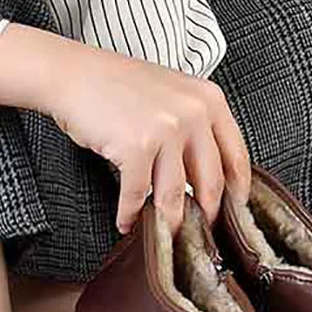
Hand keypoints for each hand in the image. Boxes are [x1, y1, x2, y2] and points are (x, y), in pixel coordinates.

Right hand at [0, 24, 250, 238]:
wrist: (74, 74)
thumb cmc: (118, 88)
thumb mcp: (172, 96)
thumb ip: (195, 128)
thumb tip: (207, 181)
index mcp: (209, 101)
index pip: (237, 158)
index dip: (236, 195)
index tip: (232, 216)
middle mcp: (193, 114)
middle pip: (211, 184)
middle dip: (204, 218)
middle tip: (196, 237)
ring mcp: (165, 130)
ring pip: (175, 196)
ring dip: (166, 224)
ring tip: (161, 237)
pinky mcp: (136, 147)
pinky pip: (137, 195)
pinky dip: (129, 215)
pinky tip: (125, 223)